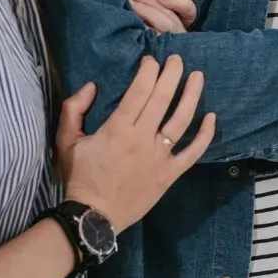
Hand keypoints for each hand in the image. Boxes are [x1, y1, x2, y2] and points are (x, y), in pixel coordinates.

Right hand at [55, 56, 213, 228]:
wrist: (93, 218)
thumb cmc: (79, 178)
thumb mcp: (66, 142)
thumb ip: (73, 110)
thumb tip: (91, 85)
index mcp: (118, 129)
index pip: (140, 90)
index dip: (148, 71)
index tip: (151, 60)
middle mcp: (142, 138)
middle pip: (162, 99)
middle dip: (172, 74)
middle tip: (177, 59)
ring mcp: (159, 156)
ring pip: (182, 120)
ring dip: (192, 95)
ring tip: (198, 76)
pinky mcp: (170, 173)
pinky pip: (193, 152)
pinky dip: (205, 135)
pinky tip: (212, 117)